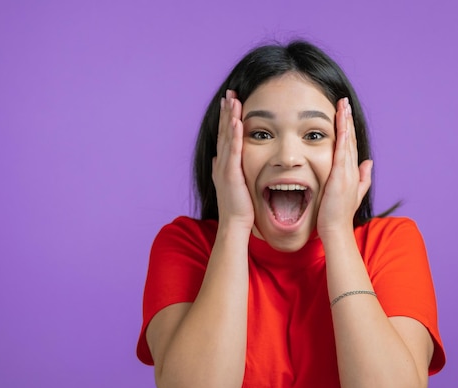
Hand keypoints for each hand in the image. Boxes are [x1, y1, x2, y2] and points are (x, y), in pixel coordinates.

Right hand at [212, 90, 253, 230]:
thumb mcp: (232, 184)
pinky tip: (237, 121)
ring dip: (230, 117)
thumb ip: (225, 170)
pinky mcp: (231, 173)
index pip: (225, 136)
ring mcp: (225, 167)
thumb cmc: (238, 208)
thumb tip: (218, 159)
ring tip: (232, 100)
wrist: (235, 224)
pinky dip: (235, 135)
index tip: (229, 102)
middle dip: (227, 112)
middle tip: (229, 93)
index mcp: (224, 164)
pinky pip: (234, 150)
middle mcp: (222, 162)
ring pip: (228, 137)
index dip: (227, 118)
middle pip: (224, 131)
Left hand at [317, 98, 372, 237]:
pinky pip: (341, 155)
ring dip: (345, 123)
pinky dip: (343, 140)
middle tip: (344, 101)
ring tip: (343, 106)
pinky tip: (342, 127)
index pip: (351, 145)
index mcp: (352, 172)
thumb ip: (362, 177)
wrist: (336, 230)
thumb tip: (369, 162)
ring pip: (347, 143)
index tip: (345, 112)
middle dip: (347, 119)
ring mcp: (347, 173)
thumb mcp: (353, 192)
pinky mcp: (340, 178)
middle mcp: (352, 170)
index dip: (349, 128)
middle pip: (351, 139)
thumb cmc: (340, 214)